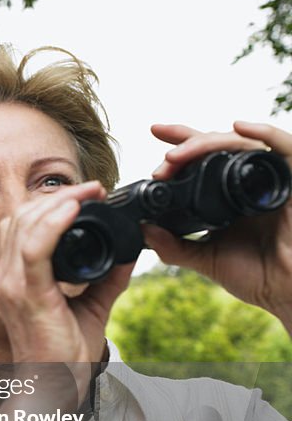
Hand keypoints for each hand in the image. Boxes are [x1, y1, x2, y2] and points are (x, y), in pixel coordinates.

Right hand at [0, 181, 134, 364]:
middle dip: (56, 195)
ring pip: (25, 225)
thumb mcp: (91, 307)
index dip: (50, 203)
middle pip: (21, 217)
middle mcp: (6, 277)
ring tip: (87, 193)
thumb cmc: (64, 355)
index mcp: (16, 277)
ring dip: (57, 202)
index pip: (22, 225)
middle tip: (92, 188)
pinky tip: (74, 209)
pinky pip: (34, 248)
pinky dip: (54, 223)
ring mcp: (11, 285)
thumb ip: (107, 278)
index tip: (86, 193)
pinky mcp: (26, 294)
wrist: (52, 389)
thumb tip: (131, 249)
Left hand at [146, 122, 291, 330]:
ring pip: (241, 142)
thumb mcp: (206, 259)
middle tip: (163, 162)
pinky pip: (285, 148)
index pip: (204, 156)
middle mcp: (250, 181)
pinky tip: (239, 127)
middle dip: (186, 145)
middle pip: (219, 144)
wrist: (286, 293)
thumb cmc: (257, 276)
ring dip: (208, 142)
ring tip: (179, 153)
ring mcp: (272, 179)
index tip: (154, 131)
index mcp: (228, 193)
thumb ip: (175, 247)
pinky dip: (264, 132)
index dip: (181, 141)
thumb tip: (144, 230)